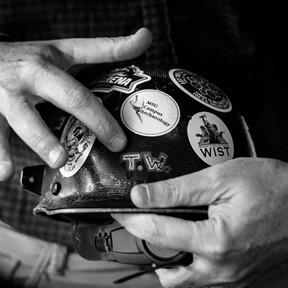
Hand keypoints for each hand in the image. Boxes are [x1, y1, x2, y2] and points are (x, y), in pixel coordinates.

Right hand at [0, 28, 151, 180]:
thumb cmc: (25, 62)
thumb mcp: (57, 53)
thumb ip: (96, 52)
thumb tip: (143, 38)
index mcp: (52, 58)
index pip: (92, 50)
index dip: (120, 46)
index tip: (145, 38)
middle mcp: (33, 73)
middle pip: (70, 96)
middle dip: (94, 119)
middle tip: (115, 142)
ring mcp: (8, 93)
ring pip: (26, 118)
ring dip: (43, 139)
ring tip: (60, 159)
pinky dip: (0, 155)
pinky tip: (6, 173)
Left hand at [113, 157, 287, 287]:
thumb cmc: (271, 187)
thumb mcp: (221, 179)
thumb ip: (178, 189)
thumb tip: (142, 196)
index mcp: (215, 242)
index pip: (157, 233)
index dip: (133, 220)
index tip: (120, 212)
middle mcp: (221, 268)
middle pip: (166, 266)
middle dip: (147, 244)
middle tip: (138, 224)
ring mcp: (231, 278)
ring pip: (183, 280)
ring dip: (165, 260)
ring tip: (160, 235)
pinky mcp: (238, 278)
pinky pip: (201, 280)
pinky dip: (186, 267)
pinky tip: (186, 246)